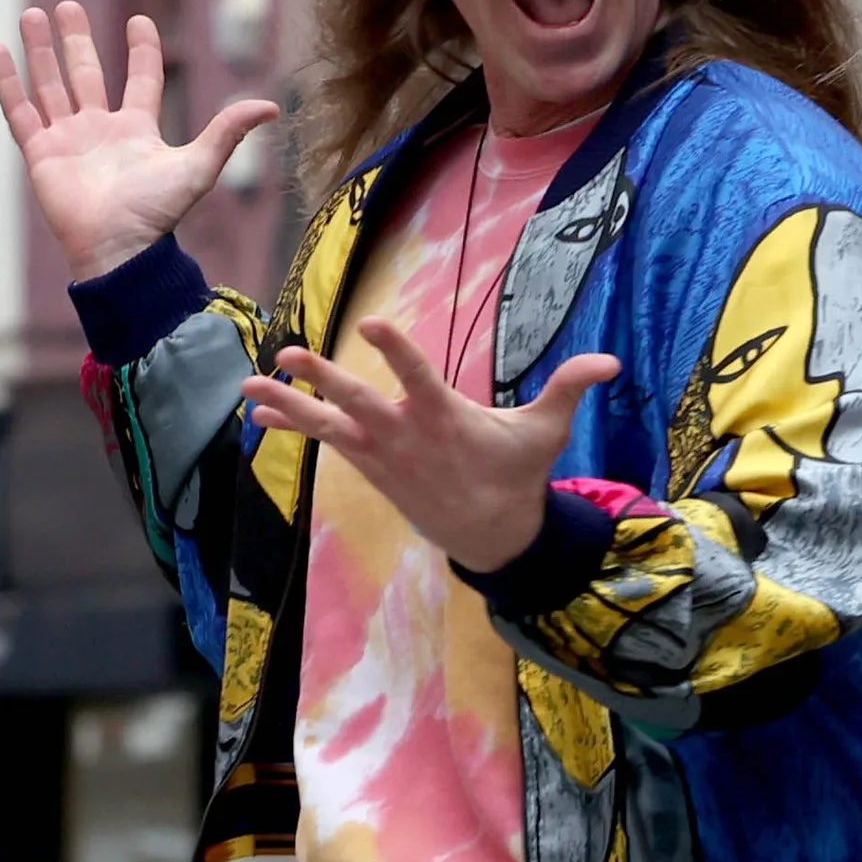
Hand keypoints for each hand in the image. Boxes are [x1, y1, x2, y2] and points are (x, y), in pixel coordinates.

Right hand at [0, 5, 278, 283]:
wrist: (119, 249)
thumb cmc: (157, 214)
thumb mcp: (198, 165)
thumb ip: (228, 132)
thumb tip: (271, 105)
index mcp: (136, 132)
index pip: (141, 81)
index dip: (142, 51)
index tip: (140, 22)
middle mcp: (100, 132)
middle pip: (86, 75)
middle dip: (76, 42)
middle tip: (67, 7)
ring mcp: (67, 141)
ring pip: (50, 86)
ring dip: (41, 51)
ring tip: (33, 15)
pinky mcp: (40, 153)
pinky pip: (19, 110)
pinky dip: (6, 80)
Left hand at [239, 319, 618, 571]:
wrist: (492, 537)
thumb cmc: (517, 475)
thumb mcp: (545, 432)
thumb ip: (569, 388)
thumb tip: (612, 361)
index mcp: (448, 420)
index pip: (420, 378)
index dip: (396, 352)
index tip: (372, 324)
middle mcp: (408, 438)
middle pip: (360, 403)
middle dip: (324, 379)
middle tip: (290, 355)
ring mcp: (384, 455)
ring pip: (330, 426)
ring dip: (289, 405)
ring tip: (250, 385)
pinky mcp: (371, 468)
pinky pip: (325, 443)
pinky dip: (293, 426)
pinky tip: (259, 410)